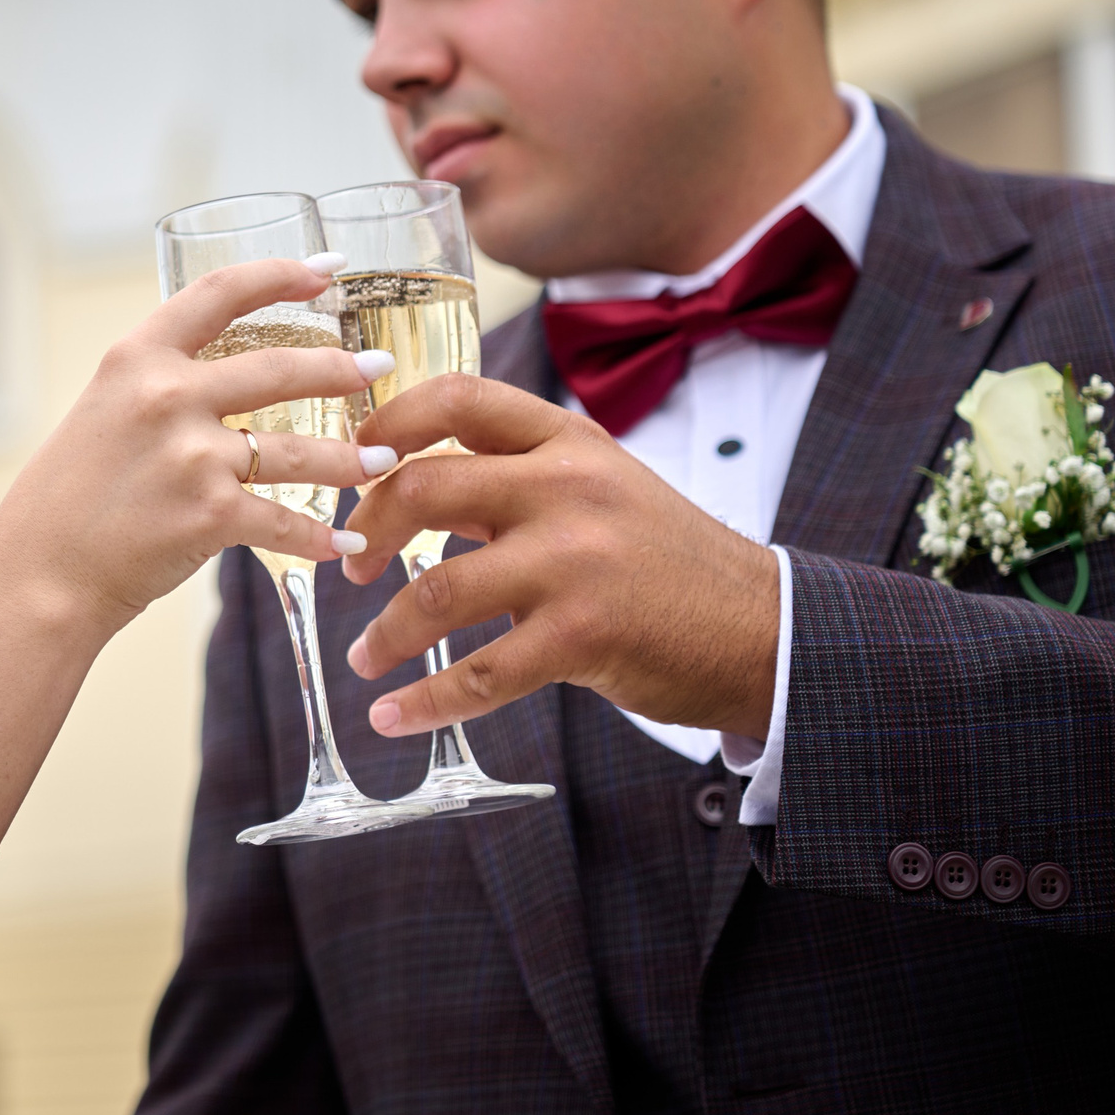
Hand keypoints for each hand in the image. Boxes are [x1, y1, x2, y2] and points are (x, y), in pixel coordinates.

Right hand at [0, 257, 394, 631]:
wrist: (38, 574)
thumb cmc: (66, 500)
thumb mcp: (102, 413)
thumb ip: (158, 388)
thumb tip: (220, 380)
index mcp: (137, 358)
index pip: (220, 291)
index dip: (281, 273)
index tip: (327, 267)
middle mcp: (167, 395)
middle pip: (281, 366)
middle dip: (343, 368)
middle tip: (378, 370)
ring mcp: (191, 455)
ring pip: (298, 449)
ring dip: (350, 458)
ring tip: (382, 460)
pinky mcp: (209, 514)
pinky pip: (285, 521)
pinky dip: (319, 537)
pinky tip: (345, 541)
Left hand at [342, 374, 777, 739]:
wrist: (762, 628)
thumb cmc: (667, 560)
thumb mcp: (599, 486)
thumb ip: (513, 478)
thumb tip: (409, 487)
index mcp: (567, 440)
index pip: (456, 398)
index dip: (387, 423)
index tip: (352, 461)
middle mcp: (568, 487)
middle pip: (424, 487)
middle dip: (367, 531)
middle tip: (351, 567)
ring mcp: (576, 561)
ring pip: (439, 590)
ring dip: (386, 631)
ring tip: (365, 656)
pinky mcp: (584, 635)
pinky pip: (480, 674)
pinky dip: (425, 701)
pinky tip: (392, 716)